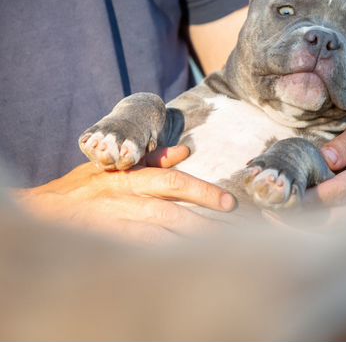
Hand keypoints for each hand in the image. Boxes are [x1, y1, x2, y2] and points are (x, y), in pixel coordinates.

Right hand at [12, 145, 235, 243]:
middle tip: (234, 233)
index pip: (174, 181)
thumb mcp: (119, 164)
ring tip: (217, 250)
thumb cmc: (88, 184)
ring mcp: (114, 220)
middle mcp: (126, 196)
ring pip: (158, 233)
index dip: (203, 192)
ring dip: (189, 241)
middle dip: (205, 222)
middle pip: (172, 210)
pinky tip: (182, 262)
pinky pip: (137, 251)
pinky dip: (161, 256)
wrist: (45, 210)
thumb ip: (154, 159)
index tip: (229, 203)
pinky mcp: (105, 241)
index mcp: (132, 175)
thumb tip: (187, 151)